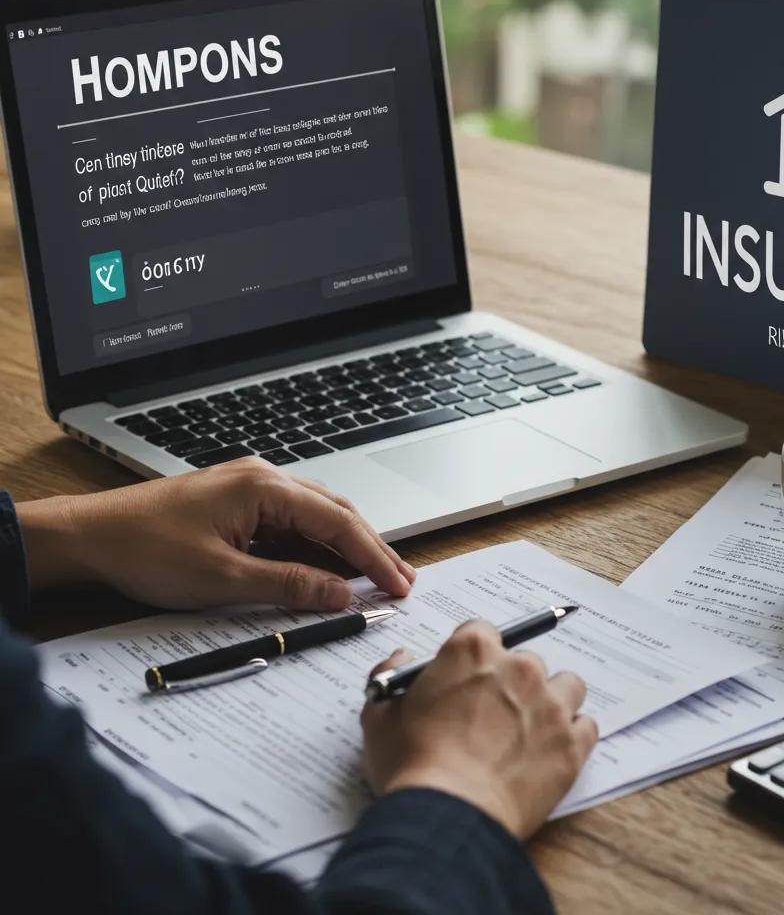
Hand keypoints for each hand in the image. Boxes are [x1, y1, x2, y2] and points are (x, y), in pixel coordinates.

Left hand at [17, 457, 414, 609]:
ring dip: (344, 549)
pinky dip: (314, 549)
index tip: (400, 584)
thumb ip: (288, 585)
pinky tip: (329, 571)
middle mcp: (265, 479)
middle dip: (370, 548)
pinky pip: (291, 525)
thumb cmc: (146, 550)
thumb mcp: (222, 579)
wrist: (91, 537)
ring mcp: (252, 489)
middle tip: (401, 582)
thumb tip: (340, 594)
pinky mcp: (239, 504)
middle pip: (336, 513)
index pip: (339, 522)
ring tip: (376, 579)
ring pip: (316, 518)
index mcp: (265, 488)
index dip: (374, 556)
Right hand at [361, 620, 597, 839]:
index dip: (473, 657)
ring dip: (552, 700)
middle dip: (512, 682)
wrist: (447, 817)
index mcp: (472, 651)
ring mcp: (550, 705)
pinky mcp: (572, 745)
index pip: (482, 632)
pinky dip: (573, 736)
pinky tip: (551, 751)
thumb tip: (401, 659)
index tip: (468, 678)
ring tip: (532, 729)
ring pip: (567, 685)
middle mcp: (518, 668)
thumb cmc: (411, 766)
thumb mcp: (380, 715)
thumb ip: (390, 676)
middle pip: (525, 660)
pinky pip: (586, 726)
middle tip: (493, 715)